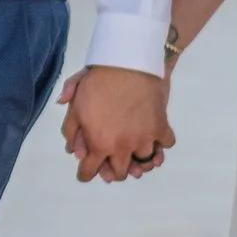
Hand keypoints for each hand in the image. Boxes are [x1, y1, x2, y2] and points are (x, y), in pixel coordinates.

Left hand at [57, 65, 173, 183]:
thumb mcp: (76, 103)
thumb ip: (70, 128)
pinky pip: (166, 144)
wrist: (129, 63)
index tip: (87, 171)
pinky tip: (154, 136)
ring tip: (135, 149)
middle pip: (120, 174)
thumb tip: (72, 150)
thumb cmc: (98, 82)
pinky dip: (161, 143)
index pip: (89, 172)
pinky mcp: (161, 127)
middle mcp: (122, 147)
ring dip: (139, 158)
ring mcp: (144, 139)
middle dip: (114, 169)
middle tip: (113, 159)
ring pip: (145, 163)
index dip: (85, 173)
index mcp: (99, 144)